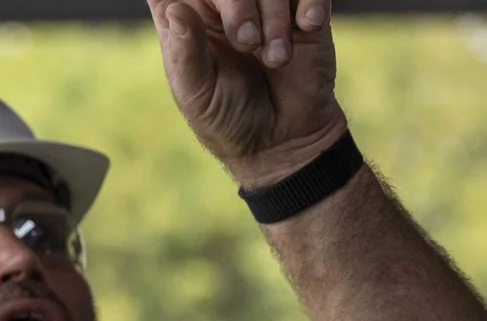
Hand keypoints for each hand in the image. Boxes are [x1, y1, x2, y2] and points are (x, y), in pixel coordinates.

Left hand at [149, 0, 344, 188]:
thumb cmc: (229, 121)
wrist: (284, 142)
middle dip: (239, 5)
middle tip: (247, 43)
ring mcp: (267, 8)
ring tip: (277, 60)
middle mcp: (226, 8)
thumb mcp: (198, 94)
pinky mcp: (304, 12)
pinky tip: (308, 27)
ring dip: (275, 17)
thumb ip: (185, 52)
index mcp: (189, 23)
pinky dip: (311, 3)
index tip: (214, 29)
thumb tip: (175, 8)